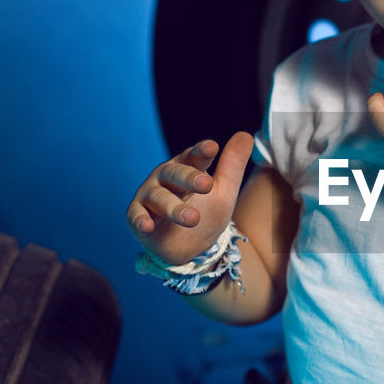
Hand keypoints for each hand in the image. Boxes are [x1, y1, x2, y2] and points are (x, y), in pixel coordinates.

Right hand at [126, 131, 253, 264]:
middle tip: (206, 184)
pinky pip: (136, 216)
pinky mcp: (137, 216)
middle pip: (175, 173)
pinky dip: (140, 220)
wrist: (190, 248)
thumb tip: (246, 135)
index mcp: (187, 167)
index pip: (194, 156)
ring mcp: (150, 196)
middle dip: (189, 178)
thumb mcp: (224, 191)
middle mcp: (165, 177)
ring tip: (192, 218)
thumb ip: (233, 165)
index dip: (201, 151)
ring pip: (160, 197)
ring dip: (174, 207)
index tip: (212, 148)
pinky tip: (147, 225)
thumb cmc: (205, 212)